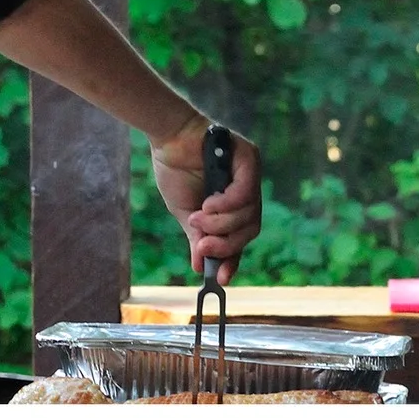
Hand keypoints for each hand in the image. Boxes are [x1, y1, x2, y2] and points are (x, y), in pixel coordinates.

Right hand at [151, 116, 261, 279]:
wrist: (167, 139)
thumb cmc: (175, 170)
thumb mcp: (186, 213)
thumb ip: (198, 237)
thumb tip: (198, 266)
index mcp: (234, 204)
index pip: (242, 236)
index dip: (232, 258)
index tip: (220, 279)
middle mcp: (248, 190)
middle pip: (250, 229)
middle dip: (226, 243)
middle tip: (203, 246)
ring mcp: (251, 175)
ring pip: (249, 214)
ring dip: (221, 224)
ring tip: (197, 218)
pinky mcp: (250, 159)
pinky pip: (246, 193)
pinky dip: (227, 205)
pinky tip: (208, 204)